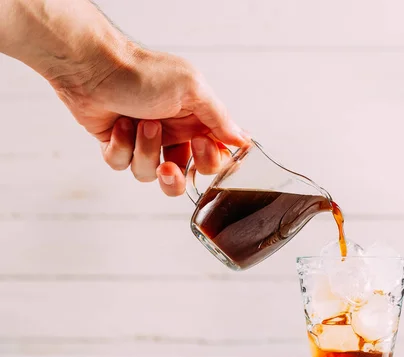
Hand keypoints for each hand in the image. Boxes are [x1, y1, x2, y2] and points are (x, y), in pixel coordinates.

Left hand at [51, 45, 248, 195]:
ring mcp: (145, 142)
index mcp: (196, 120)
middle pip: (185, 176)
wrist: (94, 68)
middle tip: (168, 164)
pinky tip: (118, 124)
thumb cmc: (144, 73)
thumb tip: (244, 140)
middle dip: (175, 176)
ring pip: (150, 175)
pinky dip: (120, 147)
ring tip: (138, 124)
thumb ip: (220, 118)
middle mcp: (174, 133)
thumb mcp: (192, 90)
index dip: (209, 160)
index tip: (199, 142)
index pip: (215, 157)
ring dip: (144, 152)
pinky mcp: (118, 146)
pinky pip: (122, 165)